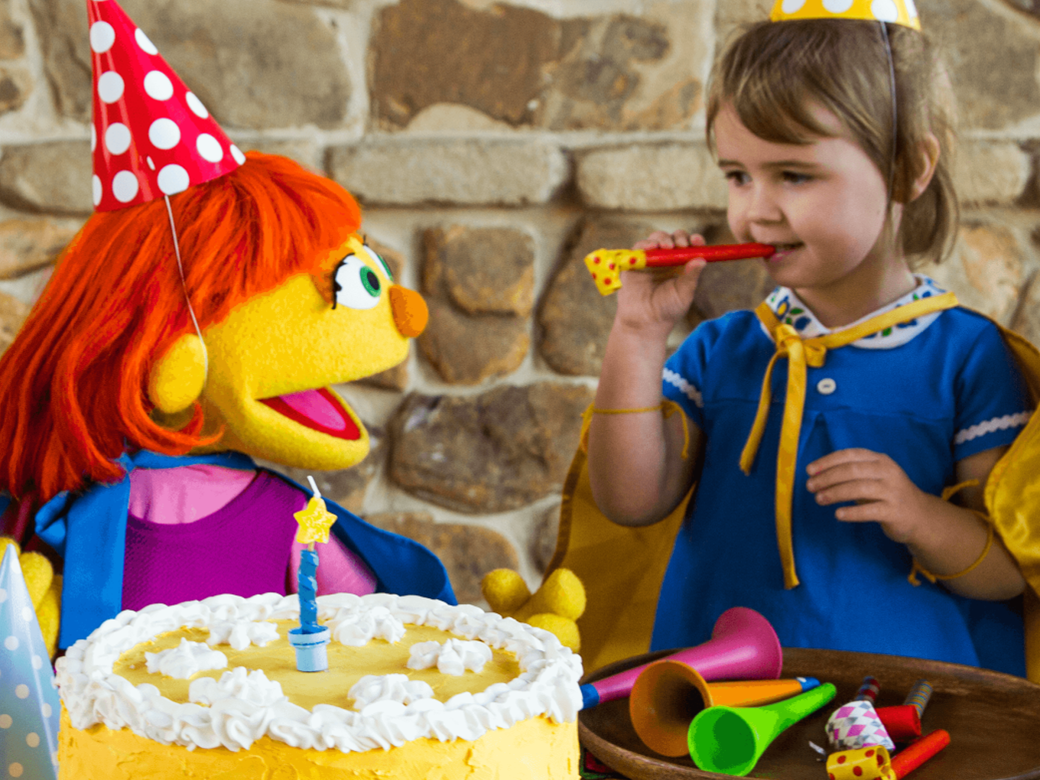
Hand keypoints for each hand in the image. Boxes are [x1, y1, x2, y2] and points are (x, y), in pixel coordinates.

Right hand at [615, 230, 704, 334]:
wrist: (644, 323)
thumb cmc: (667, 310)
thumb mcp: (683, 294)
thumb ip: (691, 277)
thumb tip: (702, 259)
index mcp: (682, 266)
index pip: (690, 247)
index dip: (694, 241)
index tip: (697, 241)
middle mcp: (667, 260)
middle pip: (674, 238)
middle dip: (679, 236)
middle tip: (681, 244)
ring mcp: (650, 260)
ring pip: (656, 239)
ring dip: (662, 238)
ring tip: (666, 246)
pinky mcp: (634, 262)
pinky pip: (639, 248)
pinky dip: (645, 244)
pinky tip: (651, 247)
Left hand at [805, 448, 934, 544]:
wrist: (920, 516)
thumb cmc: (887, 494)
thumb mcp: (872, 478)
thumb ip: (850, 474)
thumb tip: (817, 476)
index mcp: (879, 460)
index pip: (850, 455)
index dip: (828, 461)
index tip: (810, 470)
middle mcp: (888, 472)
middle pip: (852, 471)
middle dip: (827, 478)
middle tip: (810, 486)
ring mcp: (893, 491)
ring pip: (859, 488)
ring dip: (835, 493)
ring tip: (819, 499)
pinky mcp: (895, 511)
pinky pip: (870, 510)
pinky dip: (852, 512)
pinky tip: (838, 515)